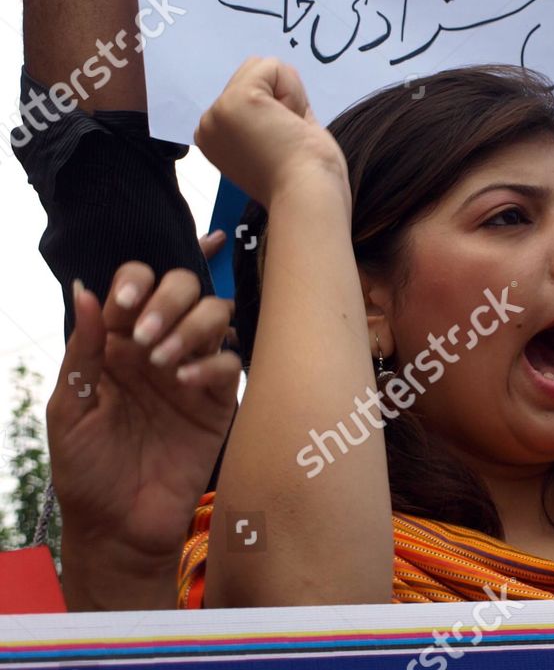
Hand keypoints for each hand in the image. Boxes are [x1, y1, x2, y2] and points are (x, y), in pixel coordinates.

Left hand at [47, 264, 238, 609]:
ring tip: (163, 364)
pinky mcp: (218, 398)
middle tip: (145, 337)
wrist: (118, 527)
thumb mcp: (69, 410)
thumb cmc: (85, 470)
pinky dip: (211, 364)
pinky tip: (185, 385)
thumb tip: (84, 291)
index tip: (125, 303)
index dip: (136, 281)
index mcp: (116, 342)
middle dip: (169, 299)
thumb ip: (82, 350)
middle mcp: (157, 346)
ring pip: (215, 313)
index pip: (135, 284)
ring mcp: (192, 369)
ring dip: (191, 326)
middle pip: (183, 287)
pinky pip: (229, 362)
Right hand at [194, 57, 347, 206]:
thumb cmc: (304, 174)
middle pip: (254, 74)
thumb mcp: (280, 134)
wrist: (306, 195)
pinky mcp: (236, 101)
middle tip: (289, 136)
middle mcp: (208, 124)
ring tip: (288, 130)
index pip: (252, 93)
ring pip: (263, 67)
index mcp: (217, 137)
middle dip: (283, 98)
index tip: (282, 145)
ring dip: (289, 95)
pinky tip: (288, 122)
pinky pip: (272, 66)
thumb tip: (276, 77)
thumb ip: (271, 111)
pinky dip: (292, 90)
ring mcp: (218, 112)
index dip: (279, 111)